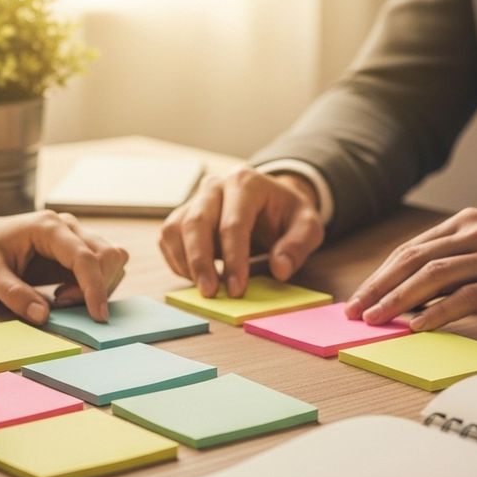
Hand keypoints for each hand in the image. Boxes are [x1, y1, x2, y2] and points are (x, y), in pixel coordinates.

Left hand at [0, 210, 127, 323]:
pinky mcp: (76, 250)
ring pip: (112, 259)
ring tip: (62, 298)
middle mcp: (67, 226)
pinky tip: (65, 293)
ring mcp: (74, 236)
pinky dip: (94, 285)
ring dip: (98, 285)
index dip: (95, 288)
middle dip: (96, 287)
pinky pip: (103, 267)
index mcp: (47, 226)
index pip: (86, 256)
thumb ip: (14, 295)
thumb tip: (44, 317)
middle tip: (61, 304)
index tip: (97, 317)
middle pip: (108, 255)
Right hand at [159, 167, 323, 296]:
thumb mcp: (307, 225)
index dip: (233, 259)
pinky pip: (168, 239)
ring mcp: (194, 199)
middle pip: (197, 223)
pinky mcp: (182, 215)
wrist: (269, 201)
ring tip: (206, 288)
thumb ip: (298, 245)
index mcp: (245, 183)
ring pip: (175, 230)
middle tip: (210, 294)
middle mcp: (214, 186)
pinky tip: (197, 277)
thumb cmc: (287, 215)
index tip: (237, 289)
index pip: (233, 223)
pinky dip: (178, 262)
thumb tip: (280, 269)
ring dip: (186, 263)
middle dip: (200, 262)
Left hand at [345, 208, 476, 329]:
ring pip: (433, 276)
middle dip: (378, 287)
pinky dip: (438, 313)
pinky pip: (466, 297)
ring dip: (398, 300)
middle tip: (355, 312)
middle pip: (413, 259)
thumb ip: (457, 262)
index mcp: (468, 223)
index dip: (380, 275)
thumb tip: (412, 295)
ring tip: (376, 320)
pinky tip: (419, 327)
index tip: (359, 297)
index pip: (411, 249)